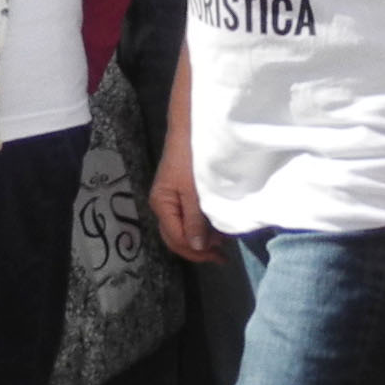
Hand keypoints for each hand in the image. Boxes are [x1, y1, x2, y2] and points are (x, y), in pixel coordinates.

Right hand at [149, 128, 221, 264]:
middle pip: (176, 238)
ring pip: (182, 230)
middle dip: (198, 249)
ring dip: (201, 239)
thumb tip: (197, 247)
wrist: (189, 130)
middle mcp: (163, 206)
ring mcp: (171, 200)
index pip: (176, 239)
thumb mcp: (194, 191)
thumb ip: (194, 220)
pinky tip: (215, 227)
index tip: (221, 254)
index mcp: (162, 205)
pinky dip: (201, 228)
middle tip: (223, 252)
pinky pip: (187, 220)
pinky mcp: (180, 194)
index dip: (197, 251)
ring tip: (222, 240)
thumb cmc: (190, 158)